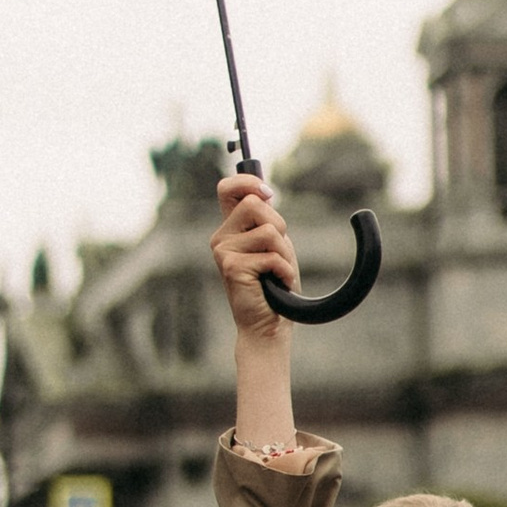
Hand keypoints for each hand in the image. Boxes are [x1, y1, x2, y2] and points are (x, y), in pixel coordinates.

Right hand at [210, 175, 296, 340]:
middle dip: (279, 225)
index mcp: (231, 228)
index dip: (247, 182)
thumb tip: (264, 193)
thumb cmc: (273, 285)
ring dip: (283, 252)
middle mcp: (222, 237)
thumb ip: (267, 220)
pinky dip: (284, 270)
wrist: (268, 324)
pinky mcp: (232, 267)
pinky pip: (272, 255)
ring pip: (268, 230)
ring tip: (277, 271)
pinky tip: (277, 283)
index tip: (268, 194)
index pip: (228, 189)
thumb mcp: (274, 245)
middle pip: (254, 203)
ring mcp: (223, 252)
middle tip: (278, 252)